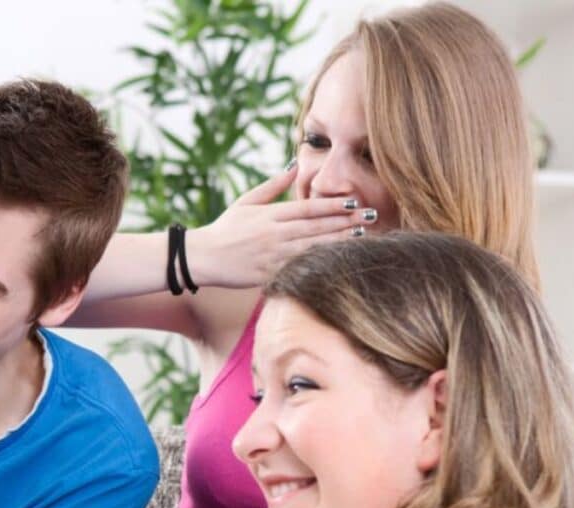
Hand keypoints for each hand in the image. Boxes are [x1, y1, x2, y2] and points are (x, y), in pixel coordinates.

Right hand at [187, 164, 376, 289]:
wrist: (202, 258)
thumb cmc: (224, 229)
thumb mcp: (246, 202)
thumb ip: (272, 186)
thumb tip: (294, 167)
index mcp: (270, 215)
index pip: (308, 208)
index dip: (333, 205)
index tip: (355, 202)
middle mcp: (274, 234)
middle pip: (316, 227)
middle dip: (345, 221)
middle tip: (370, 217)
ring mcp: (272, 256)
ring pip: (312, 247)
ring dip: (339, 242)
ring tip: (362, 236)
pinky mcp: (268, 274)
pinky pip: (298, 268)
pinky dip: (319, 264)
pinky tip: (337, 261)